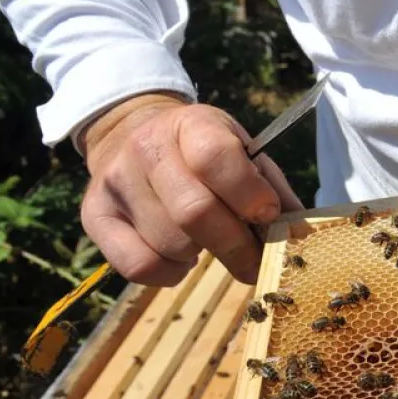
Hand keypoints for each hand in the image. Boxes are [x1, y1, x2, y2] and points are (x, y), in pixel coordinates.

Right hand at [79, 93, 301, 285]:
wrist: (134, 135)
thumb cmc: (206, 156)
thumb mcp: (244, 155)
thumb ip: (274, 193)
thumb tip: (302, 237)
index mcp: (192, 124)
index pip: (216, 158)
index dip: (250, 196)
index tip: (267, 216)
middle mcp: (146, 148)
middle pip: (194, 213)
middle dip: (236, 246)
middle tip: (254, 260)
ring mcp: (115, 181)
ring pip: (169, 244)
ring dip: (201, 255)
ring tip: (207, 242)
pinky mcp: (94, 215)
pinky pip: (139, 266)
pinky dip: (170, 274)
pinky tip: (180, 257)